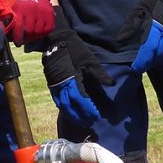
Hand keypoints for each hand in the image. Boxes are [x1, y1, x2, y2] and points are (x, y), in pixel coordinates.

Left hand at [10, 0, 53, 45]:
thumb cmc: (23, 5)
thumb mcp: (15, 9)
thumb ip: (11, 20)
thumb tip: (7, 34)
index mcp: (21, 10)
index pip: (19, 27)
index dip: (18, 38)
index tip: (18, 44)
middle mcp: (32, 11)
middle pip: (30, 31)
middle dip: (27, 38)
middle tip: (25, 40)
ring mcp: (42, 13)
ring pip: (39, 32)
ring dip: (35, 37)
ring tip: (31, 37)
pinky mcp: (50, 15)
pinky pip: (48, 29)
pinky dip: (43, 34)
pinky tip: (39, 33)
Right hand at [42, 7, 113, 127]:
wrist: (56, 39)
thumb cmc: (75, 49)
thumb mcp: (90, 60)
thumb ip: (100, 74)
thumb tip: (111, 84)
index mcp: (73, 80)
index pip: (81, 100)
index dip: (88, 110)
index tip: (96, 116)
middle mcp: (62, 86)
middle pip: (71, 106)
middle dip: (80, 116)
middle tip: (89, 122)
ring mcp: (55, 85)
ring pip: (63, 105)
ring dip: (71, 114)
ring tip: (80, 120)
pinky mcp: (51, 83)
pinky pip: (57, 100)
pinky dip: (64, 107)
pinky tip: (69, 111)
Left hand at [116, 0, 162, 72]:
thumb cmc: (152, 0)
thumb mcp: (138, 10)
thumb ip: (130, 26)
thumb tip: (120, 41)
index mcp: (156, 26)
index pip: (149, 49)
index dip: (142, 61)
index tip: (135, 67)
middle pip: (158, 54)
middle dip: (148, 62)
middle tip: (139, 66)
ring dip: (157, 61)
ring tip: (147, 63)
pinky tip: (158, 57)